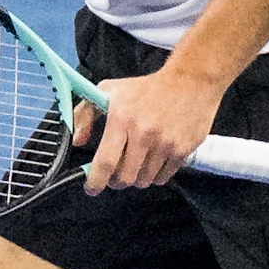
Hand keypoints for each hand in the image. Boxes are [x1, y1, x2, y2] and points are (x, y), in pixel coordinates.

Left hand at [78, 62, 225, 192]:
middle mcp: (144, 134)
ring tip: (136, 164)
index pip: (105, 161)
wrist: (190, 81)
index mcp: (122, 119)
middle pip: (125, 178)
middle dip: (116, 181)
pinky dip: (155, 175)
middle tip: (116, 174)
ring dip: (136, 178)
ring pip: (144, 180)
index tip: (92, 188)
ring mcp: (165, 143)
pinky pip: (163, 177)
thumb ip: (86, 114)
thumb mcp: (109, 91)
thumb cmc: (146, 88)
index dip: (96, 181)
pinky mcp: (183, 149)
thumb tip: (77, 141)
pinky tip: (153, 161)